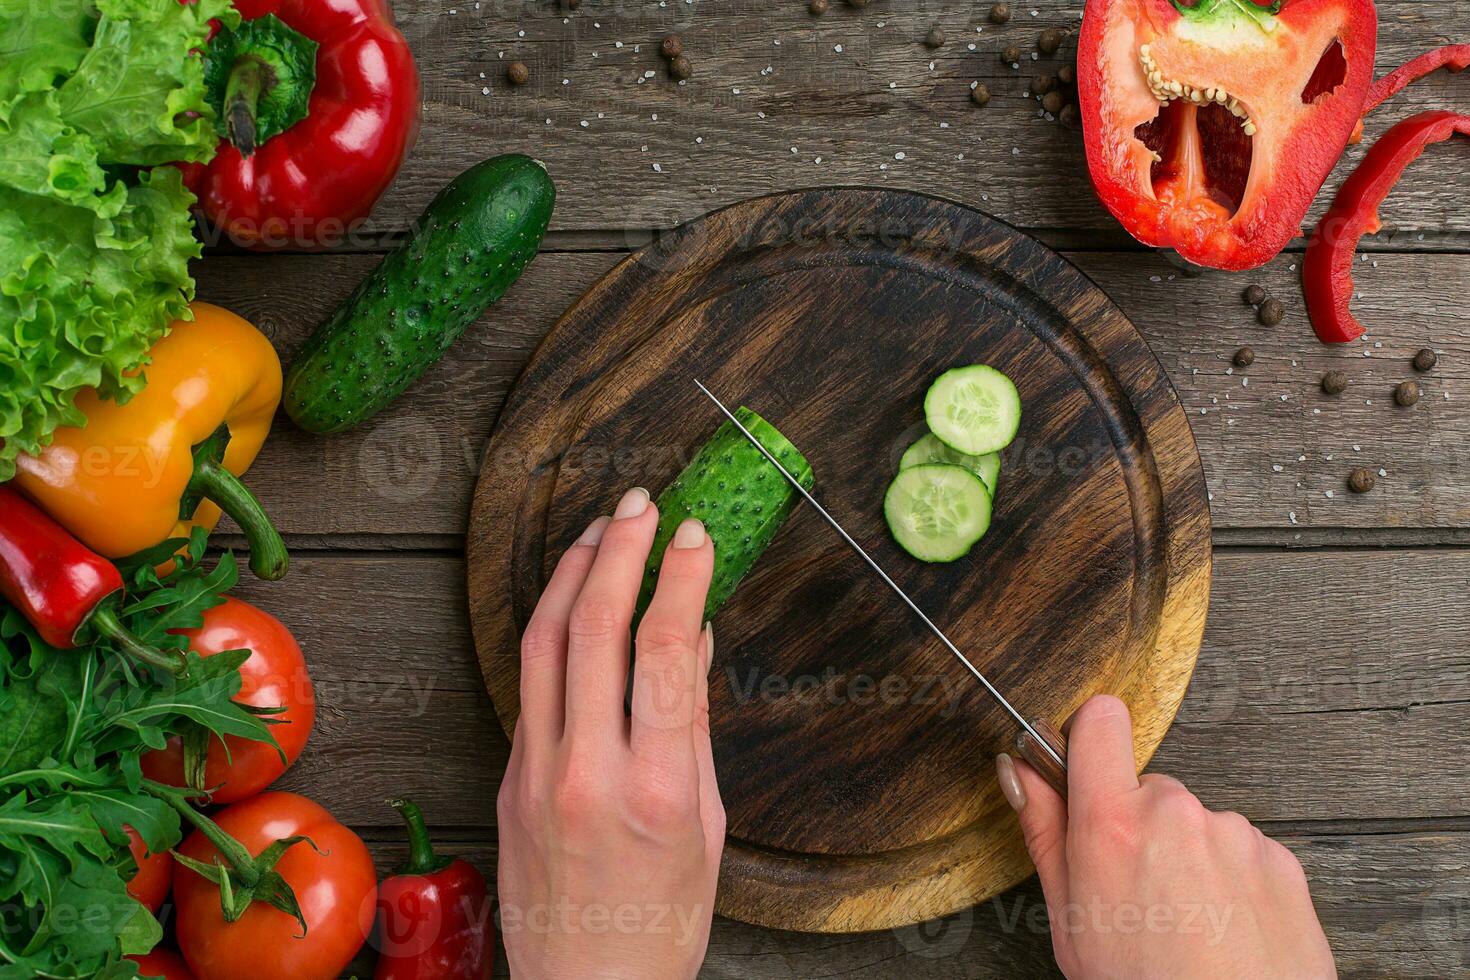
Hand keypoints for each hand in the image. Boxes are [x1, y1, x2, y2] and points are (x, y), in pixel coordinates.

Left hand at [497, 487, 724, 979]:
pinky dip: (552, 628)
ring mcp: (536, 775)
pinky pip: (529, 685)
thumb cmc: (662, 921)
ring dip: (571, 574)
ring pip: (543, 644)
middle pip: (593, 629)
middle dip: (618, 551)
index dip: (682, 578)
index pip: (666, 651)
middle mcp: (588, 772)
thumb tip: (696, 642)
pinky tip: (573, 600)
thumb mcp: (707, 825)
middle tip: (640, 506)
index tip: (695, 533)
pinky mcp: (507, 780)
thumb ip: (695, 728)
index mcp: (657, 788)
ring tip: (599, 532)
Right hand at [997, 695, 1334, 979]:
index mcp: (1113, 825)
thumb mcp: (1069, 919)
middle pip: (1146, 788)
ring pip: (1194, 822)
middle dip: (1138, 826)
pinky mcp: (1279, 858)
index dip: (1088, 737)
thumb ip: (1044, 831)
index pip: (1100, 720)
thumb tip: (1019, 772)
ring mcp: (1233, 833)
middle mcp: (1176, 814)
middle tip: (1136, 891)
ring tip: (1184, 920)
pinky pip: (1239, 849)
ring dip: (1186, 856)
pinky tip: (1220, 927)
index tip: (1085, 768)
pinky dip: (1229, 879)